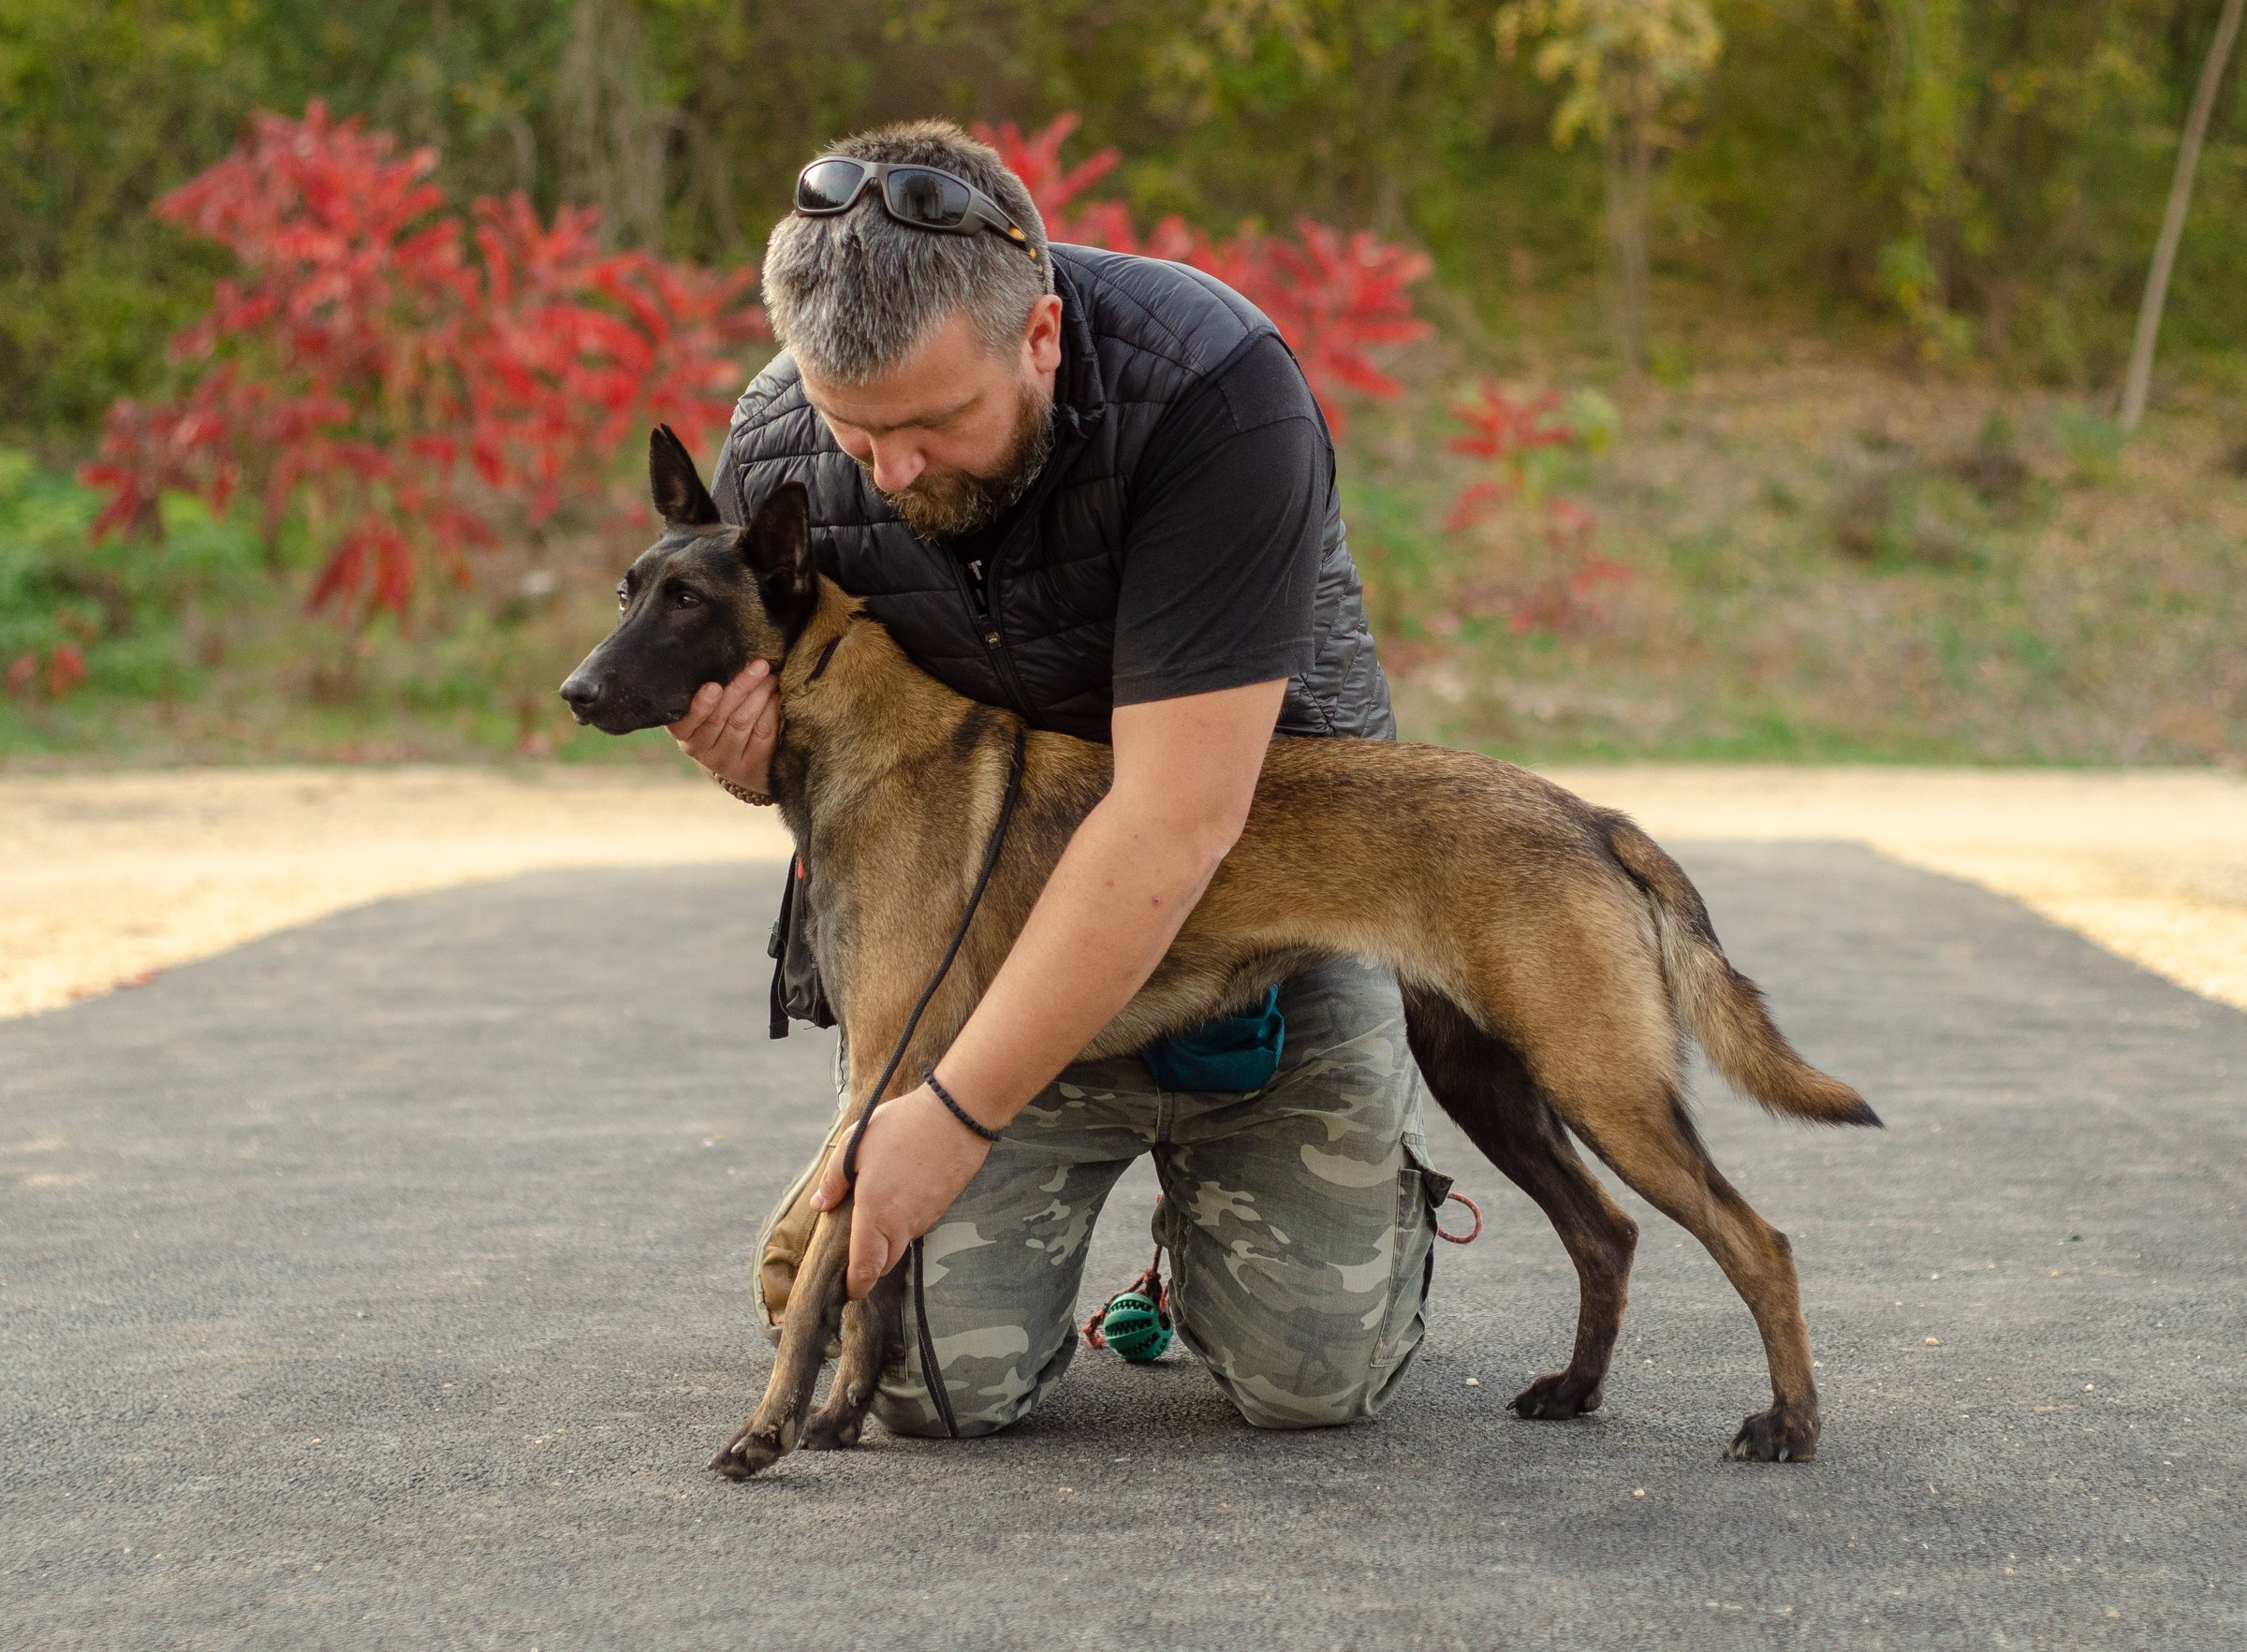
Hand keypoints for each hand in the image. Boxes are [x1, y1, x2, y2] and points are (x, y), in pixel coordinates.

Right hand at [667, 659, 777, 790]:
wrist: (739, 760)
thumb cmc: (718, 719)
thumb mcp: (705, 709)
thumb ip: (710, 689)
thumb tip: (729, 653)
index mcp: (684, 734)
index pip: (684, 723)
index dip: (699, 706)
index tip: (714, 687)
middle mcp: (702, 751)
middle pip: (720, 718)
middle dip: (741, 688)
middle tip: (759, 666)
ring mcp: (726, 762)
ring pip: (742, 723)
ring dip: (760, 695)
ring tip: (771, 675)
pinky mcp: (750, 768)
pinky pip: (763, 735)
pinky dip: (771, 711)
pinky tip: (777, 695)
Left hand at [810, 1086, 992, 1298]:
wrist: (956, 1115)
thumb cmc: (901, 1127)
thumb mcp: (855, 1145)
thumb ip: (834, 1179)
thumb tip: (819, 1204)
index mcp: (875, 1214)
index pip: (865, 1267)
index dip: (855, 1285)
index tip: (848, 1291)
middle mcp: (903, 1224)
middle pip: (886, 1261)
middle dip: (870, 1266)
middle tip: (856, 1257)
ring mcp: (927, 1217)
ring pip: (904, 1242)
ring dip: (889, 1240)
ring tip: (878, 1216)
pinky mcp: (944, 1206)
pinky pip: (920, 1224)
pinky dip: (907, 1221)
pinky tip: (902, 1196)